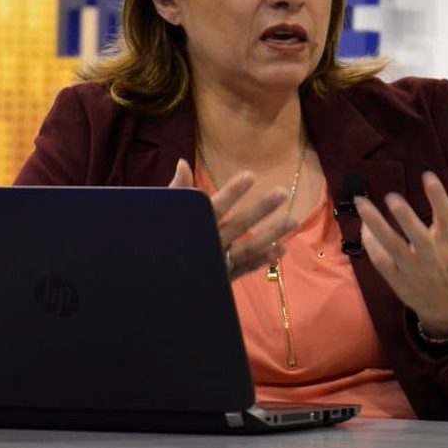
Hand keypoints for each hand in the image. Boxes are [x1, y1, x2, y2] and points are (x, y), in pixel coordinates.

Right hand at [169, 159, 296, 280]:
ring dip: (272, 234)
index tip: (251, 176)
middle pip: (239, 225)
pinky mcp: (223, 277)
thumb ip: (177, 190)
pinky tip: (281, 248)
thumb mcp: (164, 214)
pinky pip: (246, 268)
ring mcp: (218, 263)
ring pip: (249, 248)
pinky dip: (263, 259)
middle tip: (282, 192)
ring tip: (293, 221)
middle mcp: (208, 245)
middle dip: (261, 209)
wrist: (153, 285)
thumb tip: (183, 162)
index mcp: (193, 228)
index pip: (215, 206)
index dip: (232, 192)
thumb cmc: (157, 243)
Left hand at [356, 172, 447, 336]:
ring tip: (362, 204)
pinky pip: (381, 261)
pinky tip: (364, 227)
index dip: (438, 198)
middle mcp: (432, 256)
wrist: (447, 307)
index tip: (428, 176)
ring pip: (393, 247)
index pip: (446, 218)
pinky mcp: (397, 280)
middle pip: (419, 237)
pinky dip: (371, 245)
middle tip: (392, 197)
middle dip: (406, 218)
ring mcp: (413, 269)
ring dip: (376, 226)